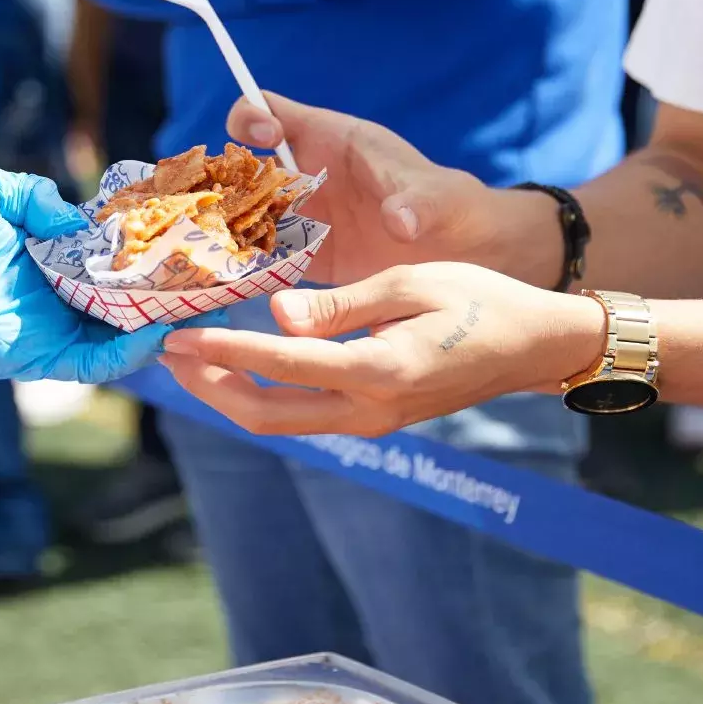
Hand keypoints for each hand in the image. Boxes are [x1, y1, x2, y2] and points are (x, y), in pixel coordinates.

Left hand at [0, 170, 216, 385]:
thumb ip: (37, 198)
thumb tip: (81, 220)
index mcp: (45, 252)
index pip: (111, 251)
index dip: (149, 243)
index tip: (190, 227)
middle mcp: (54, 292)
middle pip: (127, 295)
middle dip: (169, 286)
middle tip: (217, 272)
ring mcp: (47, 325)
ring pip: (119, 332)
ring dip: (160, 320)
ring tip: (202, 301)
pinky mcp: (34, 355)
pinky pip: (91, 362)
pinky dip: (126, 352)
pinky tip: (156, 330)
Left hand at [159, 263, 605, 436]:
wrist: (535, 348)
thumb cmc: (480, 299)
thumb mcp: (409, 282)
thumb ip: (339, 302)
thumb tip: (276, 312)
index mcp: (380, 370)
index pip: (283, 364)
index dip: (225, 349)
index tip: (180, 334)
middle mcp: (370, 409)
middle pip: (265, 413)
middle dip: (209, 385)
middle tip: (167, 351)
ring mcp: (370, 421)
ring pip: (279, 421)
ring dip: (228, 392)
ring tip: (187, 357)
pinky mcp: (372, 418)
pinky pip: (301, 413)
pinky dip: (260, 391)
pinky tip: (235, 364)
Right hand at [226, 94, 524, 285]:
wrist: (453, 253)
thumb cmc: (445, 206)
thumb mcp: (435, 199)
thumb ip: (416, 204)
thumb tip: (401, 221)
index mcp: (326, 139)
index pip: (267, 110)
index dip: (252, 118)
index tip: (265, 142)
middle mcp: (299, 175)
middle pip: (237, 165)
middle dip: (217, 184)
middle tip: (213, 212)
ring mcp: (294, 216)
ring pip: (236, 213)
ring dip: (219, 231)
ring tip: (207, 254)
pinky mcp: (297, 256)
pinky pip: (255, 257)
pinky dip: (238, 270)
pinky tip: (226, 289)